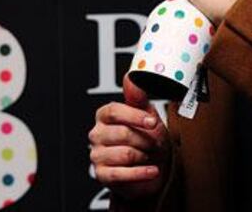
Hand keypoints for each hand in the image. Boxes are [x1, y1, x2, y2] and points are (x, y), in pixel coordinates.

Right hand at [89, 75, 170, 200]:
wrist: (152, 165)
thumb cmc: (148, 137)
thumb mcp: (146, 114)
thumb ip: (137, 96)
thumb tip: (130, 77)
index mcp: (105, 116)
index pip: (113, 111)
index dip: (134, 116)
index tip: (152, 122)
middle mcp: (97, 134)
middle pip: (122, 134)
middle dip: (145, 139)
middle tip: (154, 142)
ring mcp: (97, 155)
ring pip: (124, 154)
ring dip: (144, 155)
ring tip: (149, 155)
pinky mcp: (102, 174)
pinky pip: (121, 174)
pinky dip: (141, 173)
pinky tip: (152, 170)